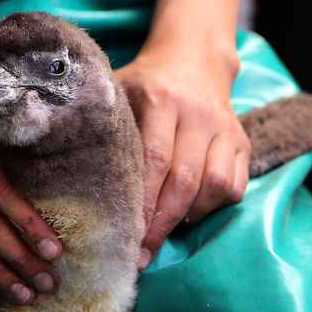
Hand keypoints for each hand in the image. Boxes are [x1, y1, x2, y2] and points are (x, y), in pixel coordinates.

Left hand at [116, 40, 249, 269]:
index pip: (155, 160)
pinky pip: (235, 186)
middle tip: (142, 253)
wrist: (193, 57)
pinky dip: (214, 208)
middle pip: (185, 180)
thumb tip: (69, 172)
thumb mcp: (117, 89)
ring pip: (215, 185)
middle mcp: (198, 113)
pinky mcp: (242, 141)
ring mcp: (225, 127)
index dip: (142, 202)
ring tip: (166, 230)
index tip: (125, 234)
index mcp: (160, 99)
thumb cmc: (144, 84)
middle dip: (162, 223)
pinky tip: (190, 213)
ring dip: (189, 216)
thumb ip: (100, 122)